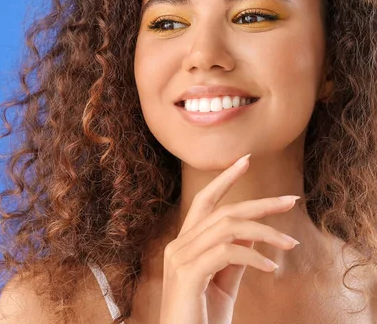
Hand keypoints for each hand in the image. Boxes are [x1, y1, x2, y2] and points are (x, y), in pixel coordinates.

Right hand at [158, 154, 300, 323]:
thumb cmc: (202, 317)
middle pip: (221, 211)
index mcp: (185, 244)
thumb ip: (234, 256)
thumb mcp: (224, 282)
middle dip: (259, 203)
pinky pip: (225, 253)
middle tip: (291, 200)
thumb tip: (253, 231)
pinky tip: (271, 266)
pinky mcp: (187, 274)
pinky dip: (252, 257)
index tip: (246, 161)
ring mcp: (180, 258)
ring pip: (226, 228)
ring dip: (264, 232)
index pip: (203, 202)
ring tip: (289, 244)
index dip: (224, 179)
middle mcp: (178, 245)